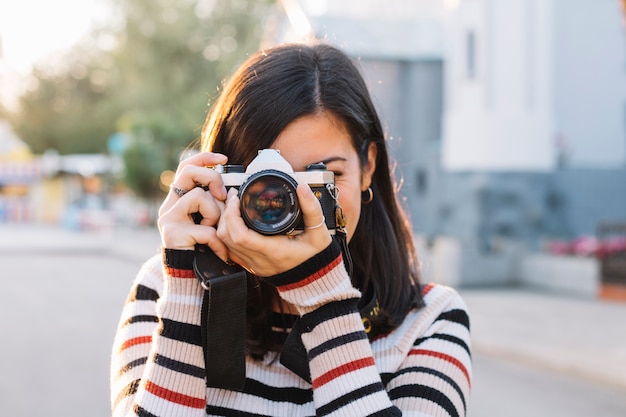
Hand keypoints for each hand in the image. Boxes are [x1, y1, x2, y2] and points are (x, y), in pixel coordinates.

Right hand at [158, 152, 229, 260]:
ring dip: (215, 214)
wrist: (188, 277)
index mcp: (178, 199)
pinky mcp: (173, 234)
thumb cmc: (203, 248)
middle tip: (223, 195)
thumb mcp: (209, 222)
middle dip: (211, 178)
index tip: (224, 159)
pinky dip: (218, 242)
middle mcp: (169, 205)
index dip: (204, 158)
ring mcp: (169, 219)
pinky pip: (205, 228)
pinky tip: (221, 252)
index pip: (186, 167)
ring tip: (215, 233)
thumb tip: (231, 191)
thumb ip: (214, 205)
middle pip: (188, 172)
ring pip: (199, 196)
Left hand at [216, 183, 332, 275]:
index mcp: (274, 251)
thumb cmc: (316, 255)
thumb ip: (312, 208)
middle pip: (226, 238)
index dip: (232, 215)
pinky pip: (229, 250)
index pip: (241, 236)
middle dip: (226, 214)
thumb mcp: (319, 231)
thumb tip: (302, 187)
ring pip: (224, 244)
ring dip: (224, 223)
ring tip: (233, 206)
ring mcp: (252, 265)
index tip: (237, 199)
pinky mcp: (249, 265)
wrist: (314, 277)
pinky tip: (235, 222)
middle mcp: (259, 260)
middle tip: (234, 198)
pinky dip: (227, 234)